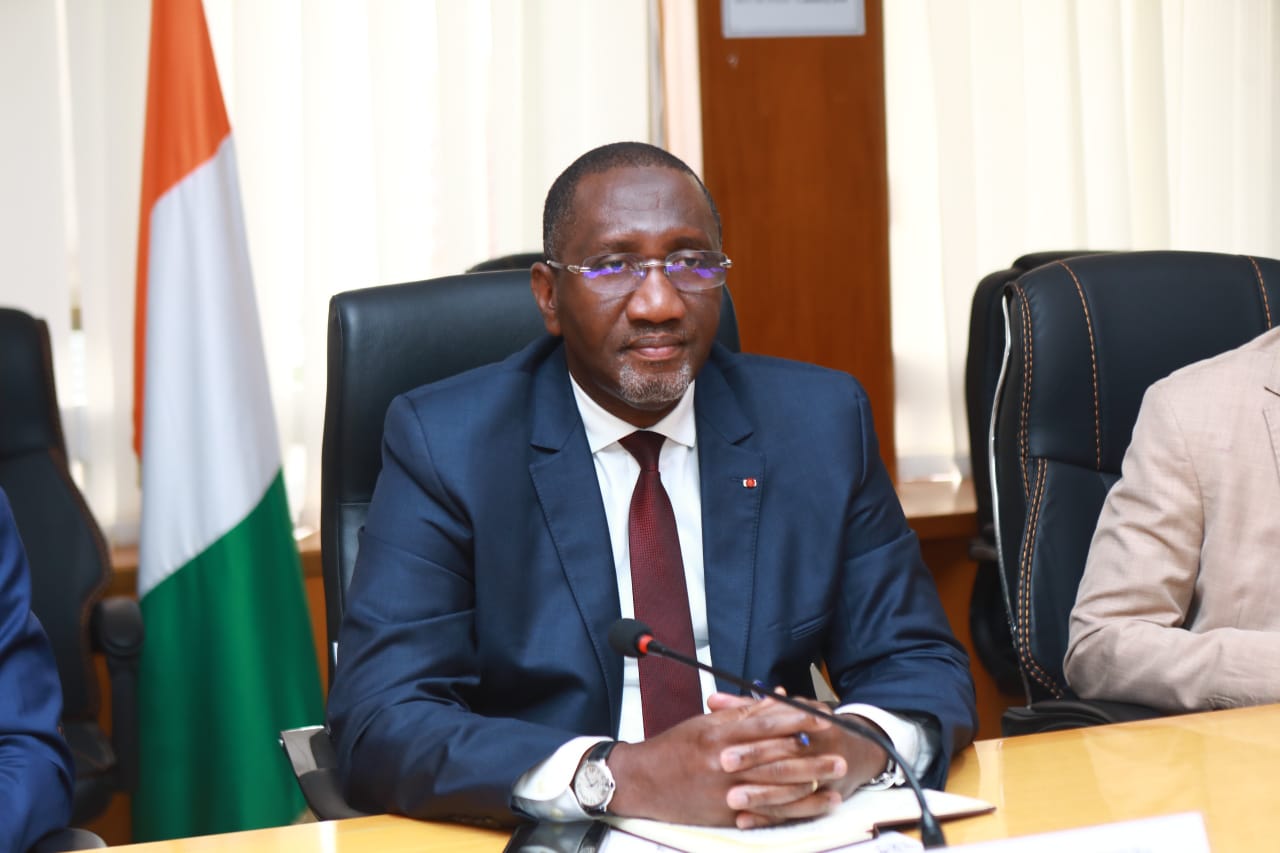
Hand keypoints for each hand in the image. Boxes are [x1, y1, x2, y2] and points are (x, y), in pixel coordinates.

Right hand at [605, 696, 846, 826]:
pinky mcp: (727, 814)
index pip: (767, 725)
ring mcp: (727, 792)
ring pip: (778, 785)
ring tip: (835, 773)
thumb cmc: (672, 749)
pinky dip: (795, 806)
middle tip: (841, 747)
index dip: (798, 720)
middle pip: (778, 755)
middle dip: (813, 751)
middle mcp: (725, 763)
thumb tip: (774, 700)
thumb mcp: (704, 723)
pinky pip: (768, 811)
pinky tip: (814, 802)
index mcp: (719, 736)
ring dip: (811, 779)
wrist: (641, 783)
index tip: (822, 716)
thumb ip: (741, 714)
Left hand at [708, 692, 890, 827]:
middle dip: (753, 764)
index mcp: (809, 720)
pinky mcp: (824, 799)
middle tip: (722, 767)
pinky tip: (744, 820)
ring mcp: (825, 775)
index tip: (720, 747)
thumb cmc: (810, 729)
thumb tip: (712, 700)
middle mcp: (821, 746)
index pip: (779, 728)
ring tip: (731, 799)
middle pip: (785, 757)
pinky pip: (796, 812)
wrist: (856, 751)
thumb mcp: (786, 712)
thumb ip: (747, 707)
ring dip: (760, 796)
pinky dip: (769, 816)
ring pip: (791, 788)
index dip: (750, 738)